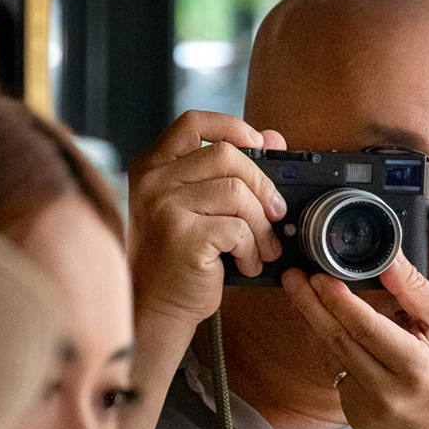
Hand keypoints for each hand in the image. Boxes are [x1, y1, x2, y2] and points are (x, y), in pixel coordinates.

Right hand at [128, 110, 289, 332]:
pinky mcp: (183, 236)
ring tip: (261, 248)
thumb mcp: (199, 206)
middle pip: (227, 155)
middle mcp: (153, 181)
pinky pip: (238, 228)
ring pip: (238, 194)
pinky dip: (252, 249)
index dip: (233, 127)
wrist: (156, 306)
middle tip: (275, 214)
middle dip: (262, 185)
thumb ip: (229, 171)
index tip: (259, 145)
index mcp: (153, 166)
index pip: (194, 122)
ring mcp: (164, 206)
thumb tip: (273, 138)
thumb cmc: (179, 257)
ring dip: (261, 226)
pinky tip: (245, 263)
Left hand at [283, 254, 428, 428]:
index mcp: (415, 368)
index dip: (338, 300)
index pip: (366, 329)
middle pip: (338, 341)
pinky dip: (334, 350)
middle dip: (311, 304)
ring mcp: (368, 410)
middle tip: (293, 277)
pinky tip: (335, 330)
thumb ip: (414, 290)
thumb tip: (386, 258)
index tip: (319, 276)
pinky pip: (337, 375)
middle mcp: (386, 393)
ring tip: (304, 294)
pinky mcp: (357, 418)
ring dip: (317, 323)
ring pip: (332, 357)